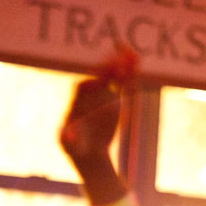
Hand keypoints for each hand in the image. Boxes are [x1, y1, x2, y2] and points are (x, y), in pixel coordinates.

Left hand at [60, 48, 137, 163]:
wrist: (88, 152)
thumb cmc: (75, 147)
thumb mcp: (70, 145)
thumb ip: (68, 138)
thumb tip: (68, 135)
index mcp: (77, 101)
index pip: (83, 88)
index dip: (92, 83)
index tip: (100, 82)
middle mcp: (89, 95)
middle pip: (98, 77)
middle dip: (108, 69)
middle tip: (119, 59)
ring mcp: (103, 95)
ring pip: (113, 78)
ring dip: (122, 66)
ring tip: (133, 54)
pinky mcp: (116, 100)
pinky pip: (123, 86)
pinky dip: (131, 76)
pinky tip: (137, 64)